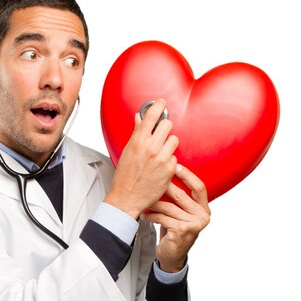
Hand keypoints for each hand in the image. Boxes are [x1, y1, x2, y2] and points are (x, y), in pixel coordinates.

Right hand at [105, 99, 178, 218]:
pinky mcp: (170, 170)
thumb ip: (136, 133)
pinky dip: (169, 160)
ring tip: (159, 153)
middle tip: (160, 134)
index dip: (158, 105)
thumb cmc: (124, 176)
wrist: (127, 198)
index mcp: (138, 141)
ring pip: (174, 140)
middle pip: (168, 125)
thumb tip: (140, 118)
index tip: (161, 102)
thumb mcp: (127, 151)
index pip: (152, 115)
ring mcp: (162, 159)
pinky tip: (160, 166)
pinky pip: (175, 157)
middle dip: (164, 128)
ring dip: (168, 144)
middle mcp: (151, 148)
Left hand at [142, 164, 210, 272]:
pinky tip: (144, 215)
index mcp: (205, 209)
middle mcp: (203, 216)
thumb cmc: (174, 230)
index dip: (187, 175)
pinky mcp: (182, 231)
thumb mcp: (180, 213)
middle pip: (181, 195)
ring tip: (142, 200)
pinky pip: (163, 217)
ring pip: (169, 207)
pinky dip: (151, 215)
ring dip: (153, 203)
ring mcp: (194, 224)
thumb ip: (180, 198)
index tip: (175, 165)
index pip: (199, 187)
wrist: (172, 255)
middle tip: (149, 181)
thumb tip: (167, 173)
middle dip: (163, 187)